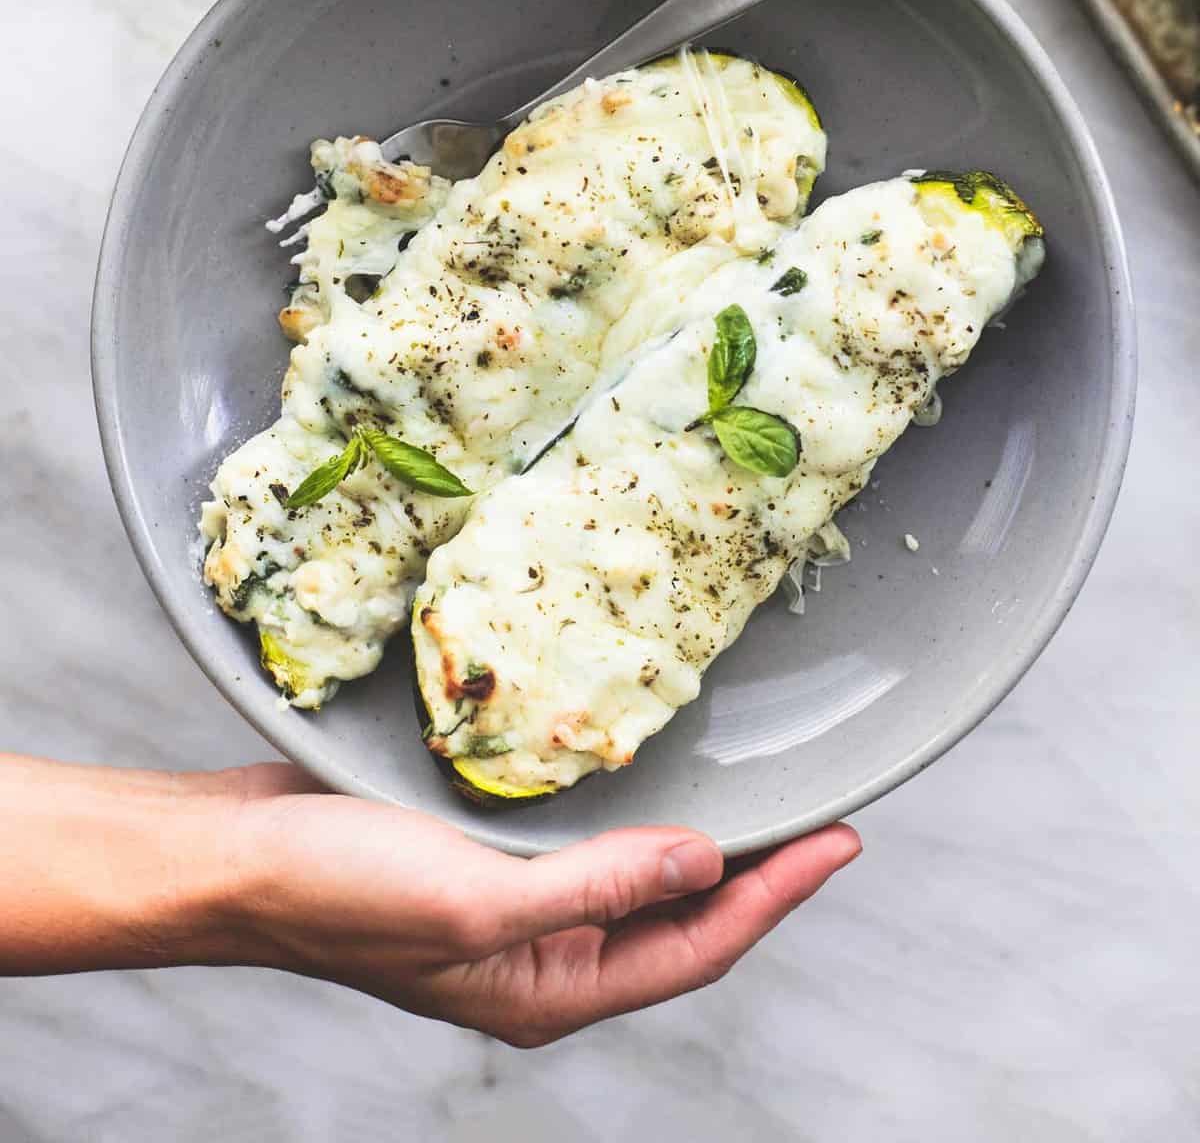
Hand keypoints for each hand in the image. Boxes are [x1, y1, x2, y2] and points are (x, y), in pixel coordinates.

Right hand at [1, 755, 859, 1042]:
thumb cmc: (340, 889)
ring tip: (758, 790)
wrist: (237, 853)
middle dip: (753, 869)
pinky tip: (645, 765)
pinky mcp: (482, 853)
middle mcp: (542, 954)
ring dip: (693, 834)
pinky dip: (627, 805)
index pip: (697, 944)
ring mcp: (512, 904)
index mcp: (548, 989)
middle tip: (821, 812)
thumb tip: (703, 862)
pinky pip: (583, 836)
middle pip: (678, 914)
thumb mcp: (478, 900)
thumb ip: (598, 888)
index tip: (842, 841)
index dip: (776, 894)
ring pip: (634, 873)